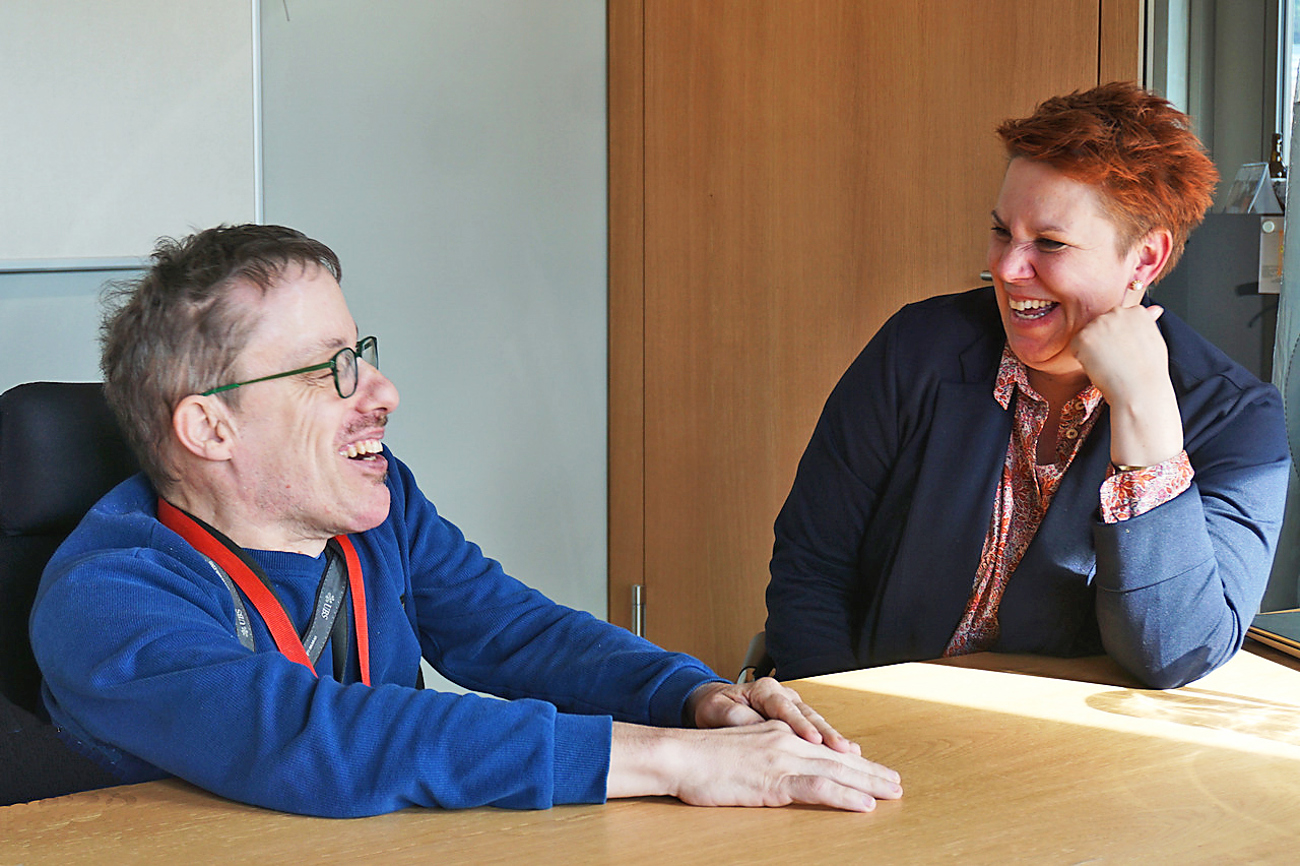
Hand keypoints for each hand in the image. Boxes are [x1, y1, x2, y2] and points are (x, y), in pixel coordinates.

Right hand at [608, 720, 902, 811]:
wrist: (680, 755)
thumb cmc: (702, 758)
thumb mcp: (740, 751)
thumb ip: (765, 756)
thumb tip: (783, 770)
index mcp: (778, 734)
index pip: (824, 748)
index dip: (852, 760)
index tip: (873, 770)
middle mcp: (786, 742)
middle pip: (838, 757)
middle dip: (870, 770)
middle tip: (896, 782)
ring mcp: (782, 760)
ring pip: (836, 770)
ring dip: (868, 782)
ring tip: (891, 792)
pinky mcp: (774, 780)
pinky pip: (817, 788)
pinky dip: (844, 795)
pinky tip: (863, 804)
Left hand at [685, 678, 859, 754]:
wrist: (712, 706)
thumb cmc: (714, 708)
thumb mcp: (717, 711)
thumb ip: (737, 717)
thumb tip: (756, 724)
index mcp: (764, 689)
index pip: (785, 708)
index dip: (800, 724)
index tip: (812, 739)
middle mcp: (783, 695)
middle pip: (809, 715)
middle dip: (829, 734)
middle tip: (846, 751)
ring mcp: (792, 708)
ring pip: (818, 723)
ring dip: (834, 741)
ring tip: (854, 755)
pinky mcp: (797, 722)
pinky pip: (817, 733)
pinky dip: (830, 747)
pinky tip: (849, 758)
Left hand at [1070, 304, 1166, 404]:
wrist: (1139, 390)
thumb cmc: (1148, 372)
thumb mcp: (1154, 340)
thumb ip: (1147, 323)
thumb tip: (1155, 309)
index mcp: (1137, 311)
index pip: (1117, 321)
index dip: (1119, 340)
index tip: (1128, 352)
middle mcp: (1118, 312)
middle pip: (1100, 326)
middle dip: (1104, 342)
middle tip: (1119, 360)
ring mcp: (1100, 323)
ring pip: (1087, 336)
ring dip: (1093, 351)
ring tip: (1111, 364)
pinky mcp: (1085, 336)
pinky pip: (1076, 348)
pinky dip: (1083, 359)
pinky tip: (1100, 366)